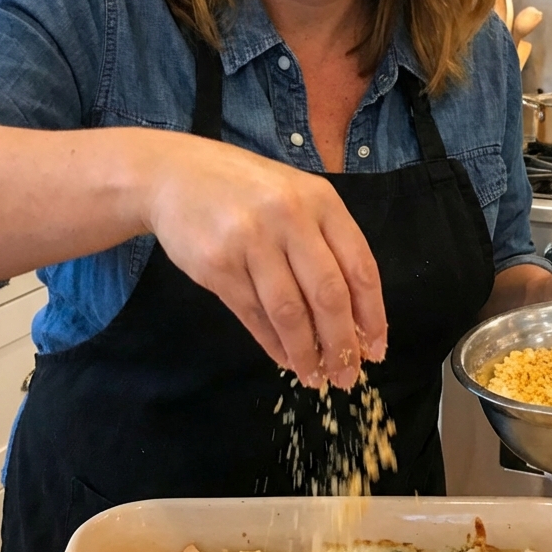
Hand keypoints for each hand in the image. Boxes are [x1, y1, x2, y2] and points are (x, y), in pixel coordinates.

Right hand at [142, 135, 386, 387]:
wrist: (175, 175)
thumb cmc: (247, 191)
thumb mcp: (296, 199)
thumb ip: (326, 245)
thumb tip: (353, 320)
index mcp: (321, 201)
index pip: (360, 267)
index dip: (372, 316)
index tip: (376, 350)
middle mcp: (289, 217)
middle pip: (328, 295)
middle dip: (342, 344)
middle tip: (347, 376)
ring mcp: (250, 240)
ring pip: (289, 312)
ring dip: (306, 353)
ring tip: (314, 376)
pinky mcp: (217, 264)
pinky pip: (253, 315)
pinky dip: (273, 344)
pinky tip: (285, 358)